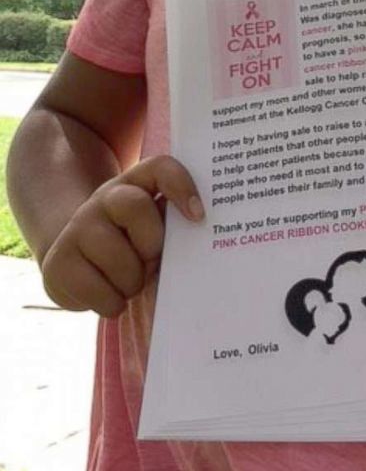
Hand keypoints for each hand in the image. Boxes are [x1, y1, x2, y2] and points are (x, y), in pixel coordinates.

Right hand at [41, 156, 203, 317]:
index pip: (160, 168)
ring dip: (132, 281)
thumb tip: (203, 253)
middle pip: (135, 207)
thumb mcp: (155, 227)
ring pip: (118, 258)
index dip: (181, 185)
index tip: (198, 215)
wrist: (77, 256)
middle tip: (151, 262)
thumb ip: (176, 229)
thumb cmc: (132, 243)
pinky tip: (111, 296)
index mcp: (135, 184)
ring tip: (131, 282)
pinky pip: (96, 291)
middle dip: (151, 245)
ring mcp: (77, 228)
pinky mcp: (57, 263)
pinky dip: (112, 303)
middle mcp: (104, 199)